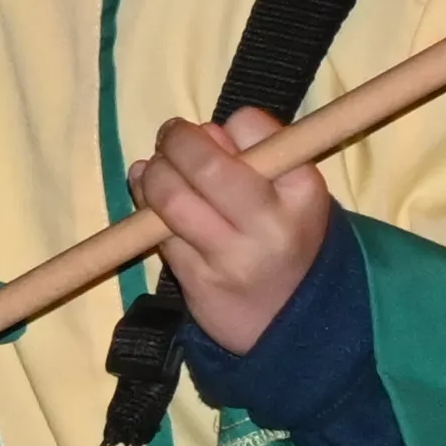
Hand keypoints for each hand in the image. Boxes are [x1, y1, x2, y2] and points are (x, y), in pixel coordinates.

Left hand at [134, 109, 328, 358]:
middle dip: (176, 142)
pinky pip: (158, 232)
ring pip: (172, 199)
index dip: (226, 126)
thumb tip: (202, 132)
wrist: (291, 319)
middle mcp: (270, 224)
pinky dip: (144, 204)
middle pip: (207, 167)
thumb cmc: (286, 238)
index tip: (215, 133)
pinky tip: (149, 197)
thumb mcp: (291, 193)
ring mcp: (232, 257)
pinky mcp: (197, 280)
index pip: (253, 131)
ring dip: (153, 174)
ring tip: (156, 168)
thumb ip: (254, 153)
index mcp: (301, 191)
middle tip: (170, 136)